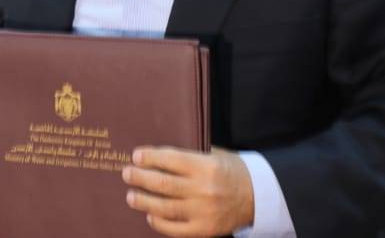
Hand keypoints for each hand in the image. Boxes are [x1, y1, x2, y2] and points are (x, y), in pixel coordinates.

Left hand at [123, 146, 254, 236]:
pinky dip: (159, 223)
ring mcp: (203, 212)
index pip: (170, 160)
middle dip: (140, 178)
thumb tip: (157, 154)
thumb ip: (190, 154)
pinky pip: (175, 229)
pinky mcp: (204, 230)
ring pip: (165, 208)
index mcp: (206, 166)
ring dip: (144, 201)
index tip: (136, 156)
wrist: (258, 196)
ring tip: (131, 196)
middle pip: (163, 184)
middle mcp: (203, 189)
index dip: (150, 157)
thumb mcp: (214, 155)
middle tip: (126, 174)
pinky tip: (150, 216)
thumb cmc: (232, 171)